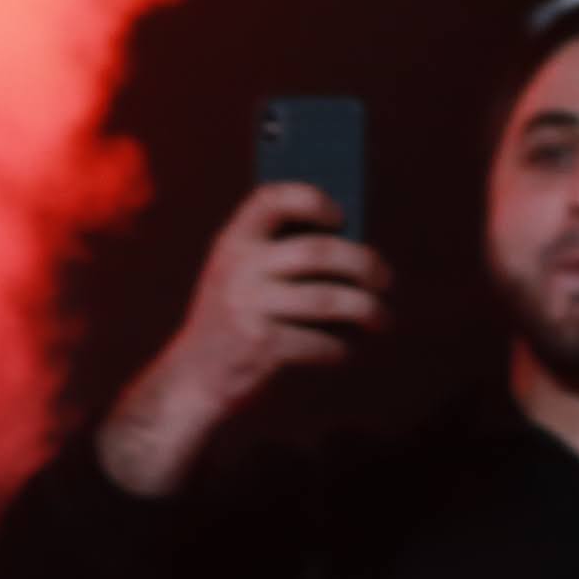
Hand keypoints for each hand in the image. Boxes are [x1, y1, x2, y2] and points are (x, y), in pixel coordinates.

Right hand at [95, 180, 388, 498]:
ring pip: (330, 300)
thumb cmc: (234, 321)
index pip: (271, 200)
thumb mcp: (240, 277)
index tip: (340, 217)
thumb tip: (353, 243)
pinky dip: (339, 348)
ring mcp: (248, 308)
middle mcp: (238, 269)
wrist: (193, 379)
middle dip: (364, 264)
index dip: (312, 200)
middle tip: (385, 278)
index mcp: (233, 243)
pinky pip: (320, 342)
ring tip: (382, 319)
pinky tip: (343, 350)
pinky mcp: (260, 346)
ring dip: (367, 310)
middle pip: (320, 252)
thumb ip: (279, 254)